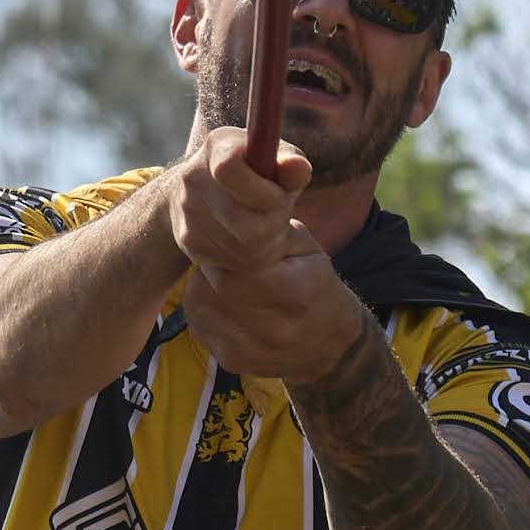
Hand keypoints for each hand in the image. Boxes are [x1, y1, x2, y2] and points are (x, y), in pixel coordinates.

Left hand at [169, 126, 367, 389]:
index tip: (230, 228)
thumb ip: (279, 217)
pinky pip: (201, 321)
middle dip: (219, 259)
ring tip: (232, 273)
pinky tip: (229, 298)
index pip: (244, 260)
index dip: (232, 241)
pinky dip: (208, 303)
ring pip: (203, 300)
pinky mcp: (232, 361)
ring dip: (210, 281)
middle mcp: (273, 330)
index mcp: (297, 295)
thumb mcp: (307, 247)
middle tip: (224, 247)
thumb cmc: (317, 284)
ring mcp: (251, 350)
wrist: (327, 349)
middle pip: (219, 281)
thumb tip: (278, 169)